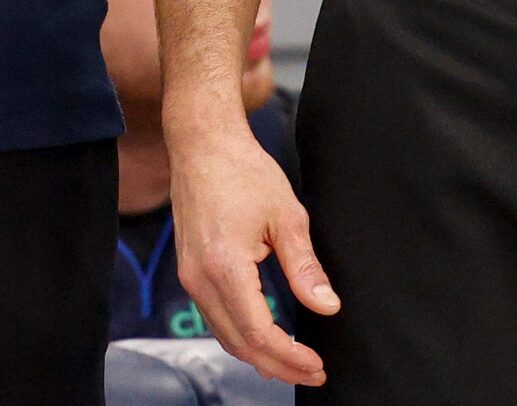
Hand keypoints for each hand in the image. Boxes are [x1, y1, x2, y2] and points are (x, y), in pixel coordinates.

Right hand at [168, 118, 337, 384]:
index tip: (317, 364)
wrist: (202, 144)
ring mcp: (189, 276)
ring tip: (294, 363)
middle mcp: (200, 279)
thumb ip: (305, 267)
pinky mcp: (189, 270)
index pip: (259, 333)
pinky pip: (214, 317)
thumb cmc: (244, 171)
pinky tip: (264, 338)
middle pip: (239, 343)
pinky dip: (240, 336)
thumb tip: (327, 306)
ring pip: (224, 335)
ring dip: (258, 355)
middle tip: (313, 371)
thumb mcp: (287, 216)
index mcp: (225, 267)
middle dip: (278, 365)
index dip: (290, 356)